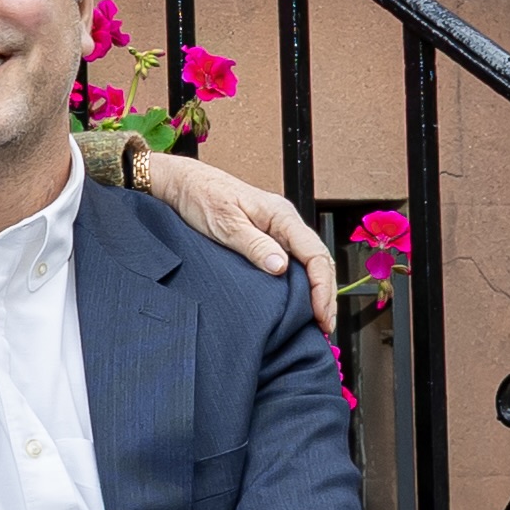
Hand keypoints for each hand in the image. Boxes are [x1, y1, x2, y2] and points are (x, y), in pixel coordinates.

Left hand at [135, 151, 336, 333]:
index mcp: (281, 216)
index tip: (321, 314)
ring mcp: (278, 229)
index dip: (323, 287)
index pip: (315, 254)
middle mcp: (285, 222)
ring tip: (317, 320)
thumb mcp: (225, 225)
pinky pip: (292, 261)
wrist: (184, 184)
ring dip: (316, 290)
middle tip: (325, 326)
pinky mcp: (266, 236)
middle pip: (318, 261)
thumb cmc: (202, 198)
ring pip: (308, 262)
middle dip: (326, 294)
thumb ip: (254, 246)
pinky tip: (298, 300)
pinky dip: (300, 282)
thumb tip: (281, 268)